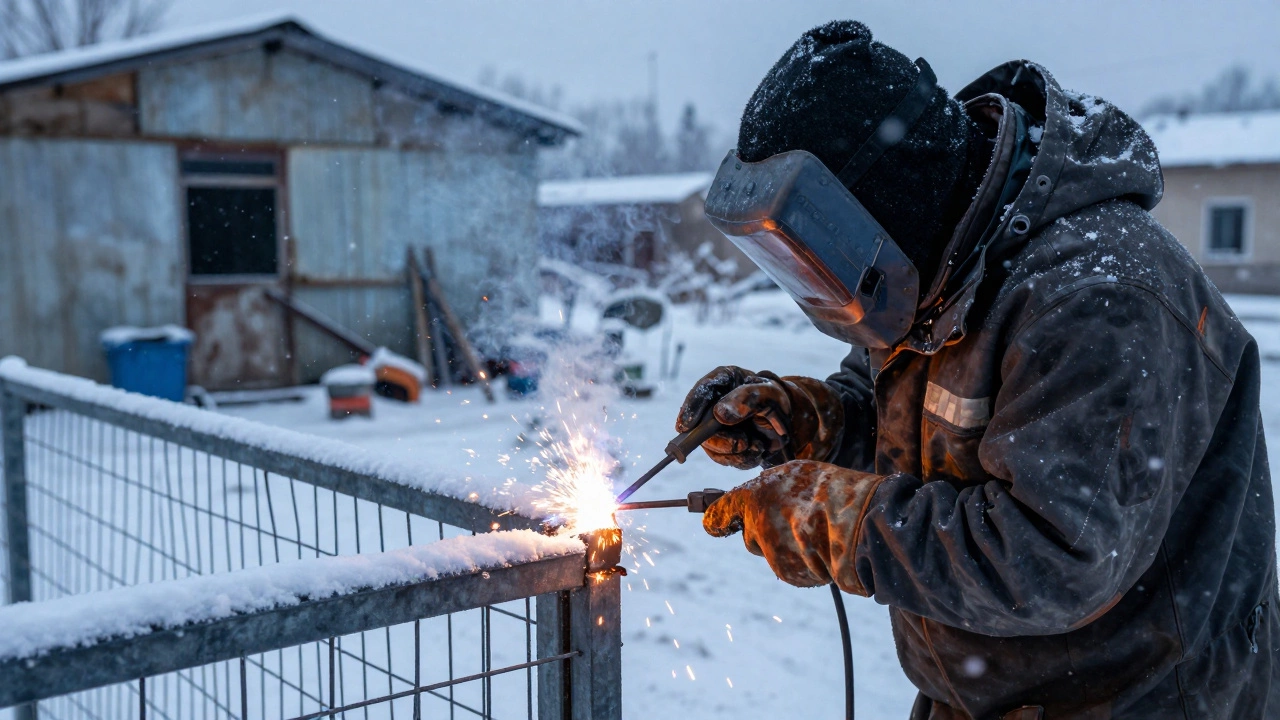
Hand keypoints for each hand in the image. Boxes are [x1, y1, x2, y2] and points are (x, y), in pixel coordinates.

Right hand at [676, 366, 844, 469]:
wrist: (792, 420)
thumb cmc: (778, 399)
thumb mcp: (768, 394)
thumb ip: (746, 399)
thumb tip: (720, 414)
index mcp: (723, 381)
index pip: (702, 390)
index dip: (691, 408)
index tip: (684, 426)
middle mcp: (714, 404)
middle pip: (701, 425)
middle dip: (719, 440)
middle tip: (741, 443)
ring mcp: (717, 426)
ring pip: (711, 447)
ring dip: (733, 452)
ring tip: (756, 445)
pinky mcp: (725, 445)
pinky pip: (725, 459)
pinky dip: (742, 459)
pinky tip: (757, 449)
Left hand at [703, 460, 883, 593]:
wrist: (856, 522)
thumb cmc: (829, 490)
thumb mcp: (794, 474)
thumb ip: (768, 488)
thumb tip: (760, 498)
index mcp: (752, 497)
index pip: (719, 512)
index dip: (717, 519)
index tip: (715, 524)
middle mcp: (756, 526)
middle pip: (750, 535)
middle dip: (765, 532)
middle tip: (794, 521)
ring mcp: (771, 553)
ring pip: (772, 552)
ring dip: (787, 546)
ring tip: (816, 531)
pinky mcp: (788, 573)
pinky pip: (791, 567)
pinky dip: (803, 562)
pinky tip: (821, 548)